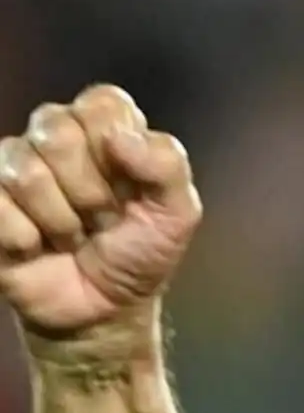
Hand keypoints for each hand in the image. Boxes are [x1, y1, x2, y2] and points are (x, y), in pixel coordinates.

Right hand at [0, 85, 201, 343]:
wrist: (103, 309)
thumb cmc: (141, 252)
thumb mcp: (177, 212)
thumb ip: (166, 165)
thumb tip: (120, 137)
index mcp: (107, 127)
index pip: (101, 103)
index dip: (119, 150)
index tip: (132, 188)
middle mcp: (57, 136)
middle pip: (57, 130)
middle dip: (90, 192)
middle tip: (102, 219)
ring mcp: (15, 167)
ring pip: (25, 171)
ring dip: (60, 220)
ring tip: (72, 237)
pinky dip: (26, 238)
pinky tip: (37, 249)